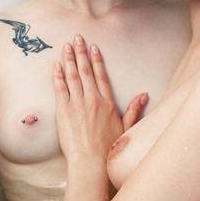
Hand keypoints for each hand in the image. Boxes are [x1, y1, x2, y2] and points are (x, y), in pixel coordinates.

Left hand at [52, 35, 147, 161]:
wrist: (92, 162)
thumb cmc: (108, 150)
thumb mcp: (125, 128)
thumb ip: (133, 110)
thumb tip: (143, 96)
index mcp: (107, 103)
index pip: (101, 76)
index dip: (96, 60)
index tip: (93, 48)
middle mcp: (92, 100)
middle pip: (85, 71)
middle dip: (81, 53)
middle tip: (76, 38)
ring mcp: (77, 104)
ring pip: (72, 76)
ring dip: (69, 59)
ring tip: (66, 46)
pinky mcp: (64, 111)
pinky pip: (60, 88)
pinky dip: (58, 75)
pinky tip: (56, 65)